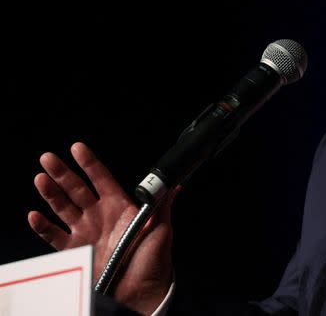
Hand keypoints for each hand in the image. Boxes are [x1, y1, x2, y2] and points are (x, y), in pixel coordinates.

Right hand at [28, 142, 174, 314]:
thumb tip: (173, 183)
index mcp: (120, 208)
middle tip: (49, 158)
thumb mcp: (161, 230)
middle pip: (77, 189)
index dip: (89, 163)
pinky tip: (36, 214)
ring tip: (41, 178)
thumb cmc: (153, 261)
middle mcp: (100, 217)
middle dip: (62, 173)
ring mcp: (85, 233)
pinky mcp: (74, 252)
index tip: (78, 148)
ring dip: (50, 193)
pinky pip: (53, 237)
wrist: (141, 293)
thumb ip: (162, 205)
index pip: (102, 179)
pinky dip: (42, 226)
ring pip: (62, 208)